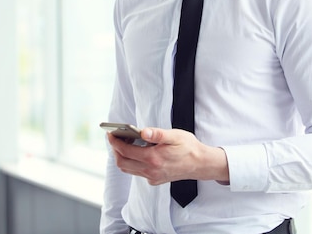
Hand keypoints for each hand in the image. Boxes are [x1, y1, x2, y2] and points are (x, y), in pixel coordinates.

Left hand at [107, 127, 228, 184]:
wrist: (200, 164)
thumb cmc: (189, 148)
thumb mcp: (175, 136)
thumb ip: (157, 134)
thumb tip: (143, 131)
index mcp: (153, 159)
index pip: (126, 151)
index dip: (115, 142)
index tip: (110, 134)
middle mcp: (151, 171)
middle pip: (123, 162)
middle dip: (115, 150)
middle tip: (115, 138)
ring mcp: (152, 177)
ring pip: (129, 169)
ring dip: (123, 156)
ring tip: (124, 143)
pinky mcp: (155, 180)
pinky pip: (138, 172)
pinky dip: (132, 162)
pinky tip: (138, 152)